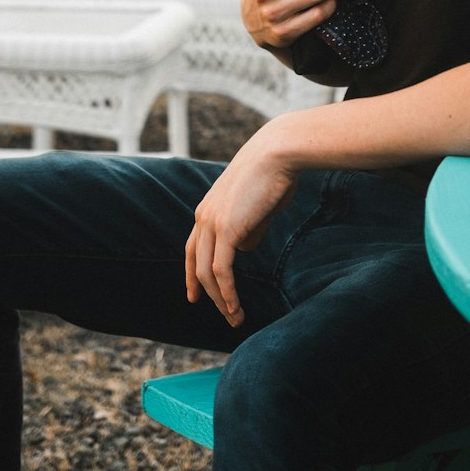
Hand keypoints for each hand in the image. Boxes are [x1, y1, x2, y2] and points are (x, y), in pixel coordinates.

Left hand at [185, 123, 298, 326]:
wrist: (277, 152)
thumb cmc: (274, 174)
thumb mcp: (258, 206)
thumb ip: (249, 227)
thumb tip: (245, 247)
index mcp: (208, 208)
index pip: (193, 248)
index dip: (192, 273)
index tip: (195, 295)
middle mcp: (203, 216)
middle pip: (196, 264)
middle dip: (206, 293)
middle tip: (223, 314)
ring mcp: (212, 223)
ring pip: (207, 273)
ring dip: (221, 300)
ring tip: (235, 318)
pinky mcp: (226, 229)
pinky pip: (221, 270)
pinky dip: (227, 293)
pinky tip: (235, 308)